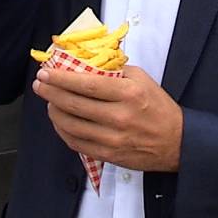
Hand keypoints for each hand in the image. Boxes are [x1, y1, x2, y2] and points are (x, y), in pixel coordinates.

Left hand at [33, 64, 182, 171]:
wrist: (178, 142)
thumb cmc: (158, 107)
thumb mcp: (142, 79)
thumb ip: (114, 70)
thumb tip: (83, 62)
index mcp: (128, 94)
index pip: (86, 84)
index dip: (61, 78)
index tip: (46, 72)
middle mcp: (119, 117)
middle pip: (74, 104)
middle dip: (51, 92)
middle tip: (40, 84)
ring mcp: (113, 139)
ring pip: (71, 125)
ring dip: (54, 111)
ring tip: (49, 101)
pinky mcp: (109, 155)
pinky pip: (76, 143)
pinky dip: (63, 131)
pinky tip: (60, 120)